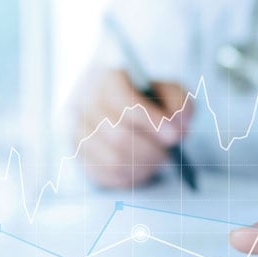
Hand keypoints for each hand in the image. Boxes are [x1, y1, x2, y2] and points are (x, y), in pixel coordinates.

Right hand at [71, 68, 191, 187]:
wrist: (126, 114)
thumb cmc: (150, 101)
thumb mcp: (170, 92)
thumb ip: (179, 102)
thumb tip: (177, 125)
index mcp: (107, 79)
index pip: (123, 101)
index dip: (151, 121)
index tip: (174, 136)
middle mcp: (85, 104)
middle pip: (118, 136)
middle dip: (150, 149)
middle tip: (168, 154)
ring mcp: (78, 132)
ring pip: (114, 160)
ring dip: (143, 165)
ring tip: (156, 158)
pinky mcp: (80, 156)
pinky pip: (108, 175)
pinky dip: (131, 176)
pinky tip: (142, 165)